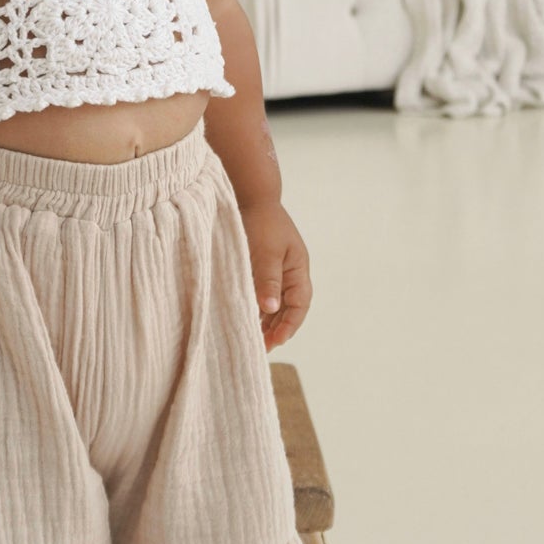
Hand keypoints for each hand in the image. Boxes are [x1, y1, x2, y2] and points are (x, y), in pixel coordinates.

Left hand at [236, 200, 311, 348]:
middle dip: (276, 329)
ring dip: (265, 321)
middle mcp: (290, 273)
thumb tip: (269, 309)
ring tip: (251, 339)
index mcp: (298, 268)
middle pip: (288, 309)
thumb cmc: (260, 220)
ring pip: (274, 304)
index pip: (299, 305)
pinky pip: (262, 294)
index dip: (289, 326)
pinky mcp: (260, 268)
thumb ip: (268, 280)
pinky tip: (244, 318)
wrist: (248, 195)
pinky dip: (255, 308)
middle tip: (260, 348)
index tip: (274, 342)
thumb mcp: (265, 251)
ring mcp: (276, 270)